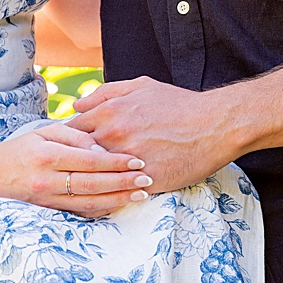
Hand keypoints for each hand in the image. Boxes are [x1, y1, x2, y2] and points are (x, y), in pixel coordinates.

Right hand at [0, 122, 151, 217]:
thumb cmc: (25, 147)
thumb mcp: (46, 131)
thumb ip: (75, 136)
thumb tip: (102, 150)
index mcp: (47, 155)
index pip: (89, 160)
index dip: (116, 161)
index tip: (137, 159)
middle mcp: (47, 179)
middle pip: (93, 183)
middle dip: (123, 182)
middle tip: (147, 178)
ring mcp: (48, 198)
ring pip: (90, 202)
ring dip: (118, 198)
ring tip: (140, 193)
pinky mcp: (50, 211)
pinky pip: (82, 211)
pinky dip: (104, 208)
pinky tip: (121, 203)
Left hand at [69, 76, 235, 192]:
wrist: (214, 126)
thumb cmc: (178, 104)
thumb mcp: (140, 87)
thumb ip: (105, 93)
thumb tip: (77, 106)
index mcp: (109, 113)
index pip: (70, 132)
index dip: (68, 142)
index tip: (70, 149)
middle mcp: (114, 136)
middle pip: (77, 156)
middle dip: (74, 162)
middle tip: (74, 169)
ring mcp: (128, 161)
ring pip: (96, 177)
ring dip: (92, 181)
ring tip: (90, 184)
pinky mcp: (145, 182)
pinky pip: (119, 193)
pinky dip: (113, 194)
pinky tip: (112, 195)